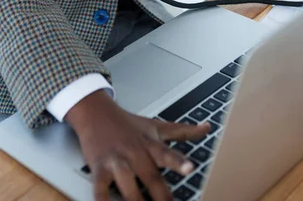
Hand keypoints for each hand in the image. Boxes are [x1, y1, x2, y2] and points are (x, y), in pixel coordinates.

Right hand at [66, 90, 209, 200]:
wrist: (95, 111)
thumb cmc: (128, 123)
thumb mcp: (156, 126)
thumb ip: (183, 131)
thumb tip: (207, 127)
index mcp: (149, 144)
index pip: (166, 152)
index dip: (179, 161)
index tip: (191, 168)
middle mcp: (134, 152)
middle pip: (150, 176)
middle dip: (162, 196)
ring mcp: (115, 161)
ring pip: (127, 185)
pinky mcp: (98, 168)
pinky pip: (99, 189)